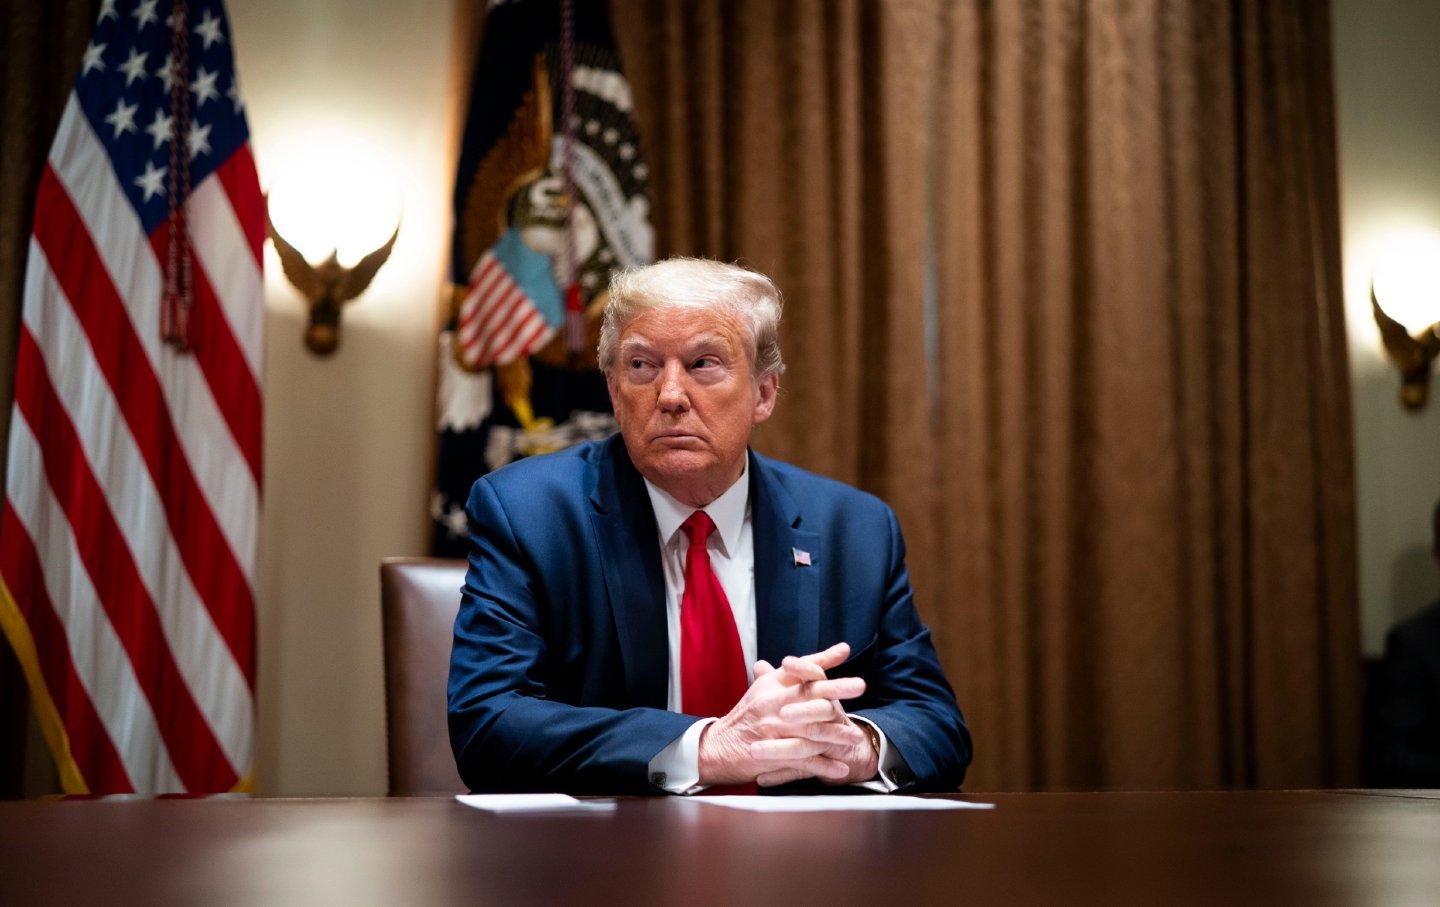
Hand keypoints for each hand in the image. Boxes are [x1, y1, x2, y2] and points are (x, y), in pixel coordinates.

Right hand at [696, 642, 872, 786]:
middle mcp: (771, 702)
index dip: (823, 659)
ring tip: (855, 737)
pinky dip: (824, 765)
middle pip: (810, 692)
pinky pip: (804, 759)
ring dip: (838, 733)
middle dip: (838, 689)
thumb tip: (808, 663)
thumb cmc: (744, 718)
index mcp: (770, 685)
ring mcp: (772, 728)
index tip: (845, 651)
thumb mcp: (762, 691)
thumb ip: (786, 678)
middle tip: (860, 686)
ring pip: (812, 728)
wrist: (716, 747)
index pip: (800, 667)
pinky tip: (840, 768)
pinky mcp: (773, 753)